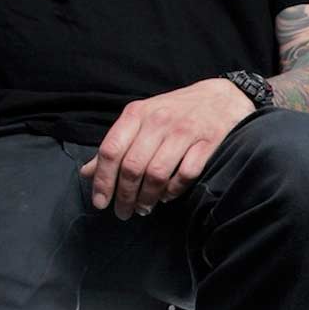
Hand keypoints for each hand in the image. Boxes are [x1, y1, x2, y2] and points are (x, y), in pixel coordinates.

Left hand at [79, 77, 252, 219]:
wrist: (221, 97)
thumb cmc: (176, 111)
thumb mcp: (142, 120)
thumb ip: (116, 145)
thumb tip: (87, 173)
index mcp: (138, 113)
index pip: (111, 150)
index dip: (103, 181)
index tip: (101, 202)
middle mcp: (159, 120)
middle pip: (132, 167)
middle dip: (125, 196)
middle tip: (124, 212)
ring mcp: (185, 131)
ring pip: (156, 174)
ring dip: (148, 198)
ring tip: (145, 207)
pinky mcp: (208, 141)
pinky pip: (185, 174)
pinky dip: (173, 190)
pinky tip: (168, 195)